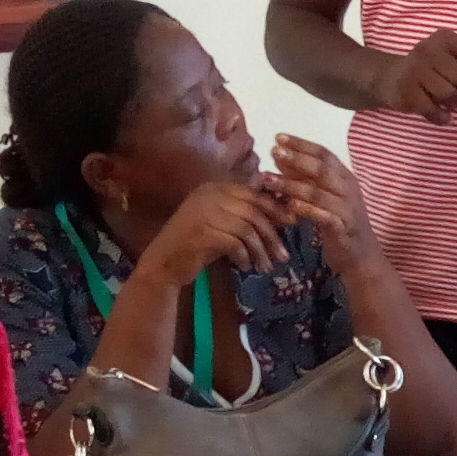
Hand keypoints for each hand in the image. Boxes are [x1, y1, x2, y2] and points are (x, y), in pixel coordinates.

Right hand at [127, 179, 295, 299]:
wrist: (164, 263)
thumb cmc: (196, 244)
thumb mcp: (221, 224)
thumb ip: (244, 216)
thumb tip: (283, 216)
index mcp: (213, 188)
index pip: (253, 194)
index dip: (275, 208)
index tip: (292, 223)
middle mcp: (208, 195)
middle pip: (253, 211)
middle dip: (272, 234)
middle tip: (283, 255)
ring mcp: (203, 213)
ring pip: (247, 229)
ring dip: (260, 251)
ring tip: (265, 266)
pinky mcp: (202, 233)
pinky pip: (235, 244)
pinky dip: (244, 257)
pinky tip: (245, 267)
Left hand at [261, 135, 387, 275]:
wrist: (360, 254)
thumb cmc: (338, 221)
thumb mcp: (323, 195)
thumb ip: (305, 178)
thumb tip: (279, 157)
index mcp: (344, 176)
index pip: (324, 154)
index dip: (301, 145)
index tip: (279, 137)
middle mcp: (348, 189)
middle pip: (322, 169)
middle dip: (296, 159)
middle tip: (274, 151)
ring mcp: (347, 208)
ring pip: (317, 192)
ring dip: (291, 185)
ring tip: (268, 179)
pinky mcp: (343, 228)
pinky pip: (324, 216)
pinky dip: (307, 209)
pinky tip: (290, 205)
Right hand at [376, 30, 456, 121]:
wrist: (390, 77)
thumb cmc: (431, 70)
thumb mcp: (454, 62)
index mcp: (445, 39)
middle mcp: (428, 49)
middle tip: (456, 91)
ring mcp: (414, 69)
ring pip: (449, 94)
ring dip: (452, 103)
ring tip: (444, 100)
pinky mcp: (405, 90)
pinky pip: (433, 109)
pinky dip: (440, 116)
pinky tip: (438, 113)